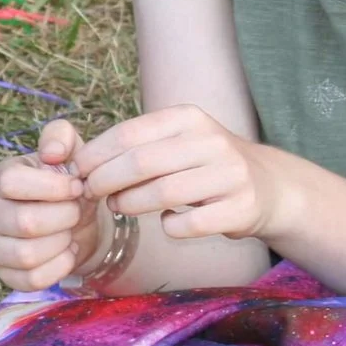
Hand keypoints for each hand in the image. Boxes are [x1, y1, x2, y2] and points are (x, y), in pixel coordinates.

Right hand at [0, 117, 97, 291]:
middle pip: (24, 222)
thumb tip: (52, 153)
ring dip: (61, 244)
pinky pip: (31, 280)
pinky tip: (66, 253)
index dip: (52, 187)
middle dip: (64, 218)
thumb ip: (61, 137)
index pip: (11, 182)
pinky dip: (59, 268)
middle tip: (76, 212)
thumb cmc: (69, 185)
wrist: (77, 223)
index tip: (76, 186)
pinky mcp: (4, 274)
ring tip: (70, 232)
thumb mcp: (71, 152)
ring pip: (26, 255)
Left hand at [73, 104, 288, 241]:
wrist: (268, 186)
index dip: (96, 155)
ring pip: (162, 194)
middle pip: (141, 163)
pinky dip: (168, 227)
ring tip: (118, 206)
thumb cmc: (204, 164)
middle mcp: (211, 141)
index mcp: (188, 118)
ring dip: (130, 204)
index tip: (78, 171)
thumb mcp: (176, 141)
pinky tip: (166, 221)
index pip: (129, 133)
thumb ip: (136, 146)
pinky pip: (188, 224)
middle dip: (105, 181)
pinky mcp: (240, 208)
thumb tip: (81, 163)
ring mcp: (229, 175)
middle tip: (91, 193)